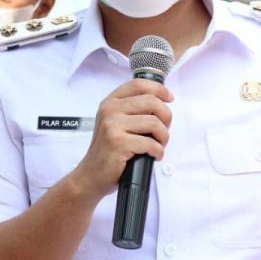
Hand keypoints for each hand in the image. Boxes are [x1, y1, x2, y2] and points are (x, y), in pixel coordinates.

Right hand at [70, 78, 172, 199]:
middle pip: (151, 102)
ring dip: (163, 137)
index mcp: (110, 102)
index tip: (169, 98)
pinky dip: (158, 151)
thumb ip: (131, 109)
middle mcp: (110, 110)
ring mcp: (113, 126)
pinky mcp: (118, 143)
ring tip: (158, 145)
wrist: (91, 175)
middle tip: (164, 130)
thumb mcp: (114, 122)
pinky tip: (154, 156)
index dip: (159, 89)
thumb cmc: (108, 150)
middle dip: (166, 117)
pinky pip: (151, 143)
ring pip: (154, 123)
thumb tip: (162, 102)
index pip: (138, 84)